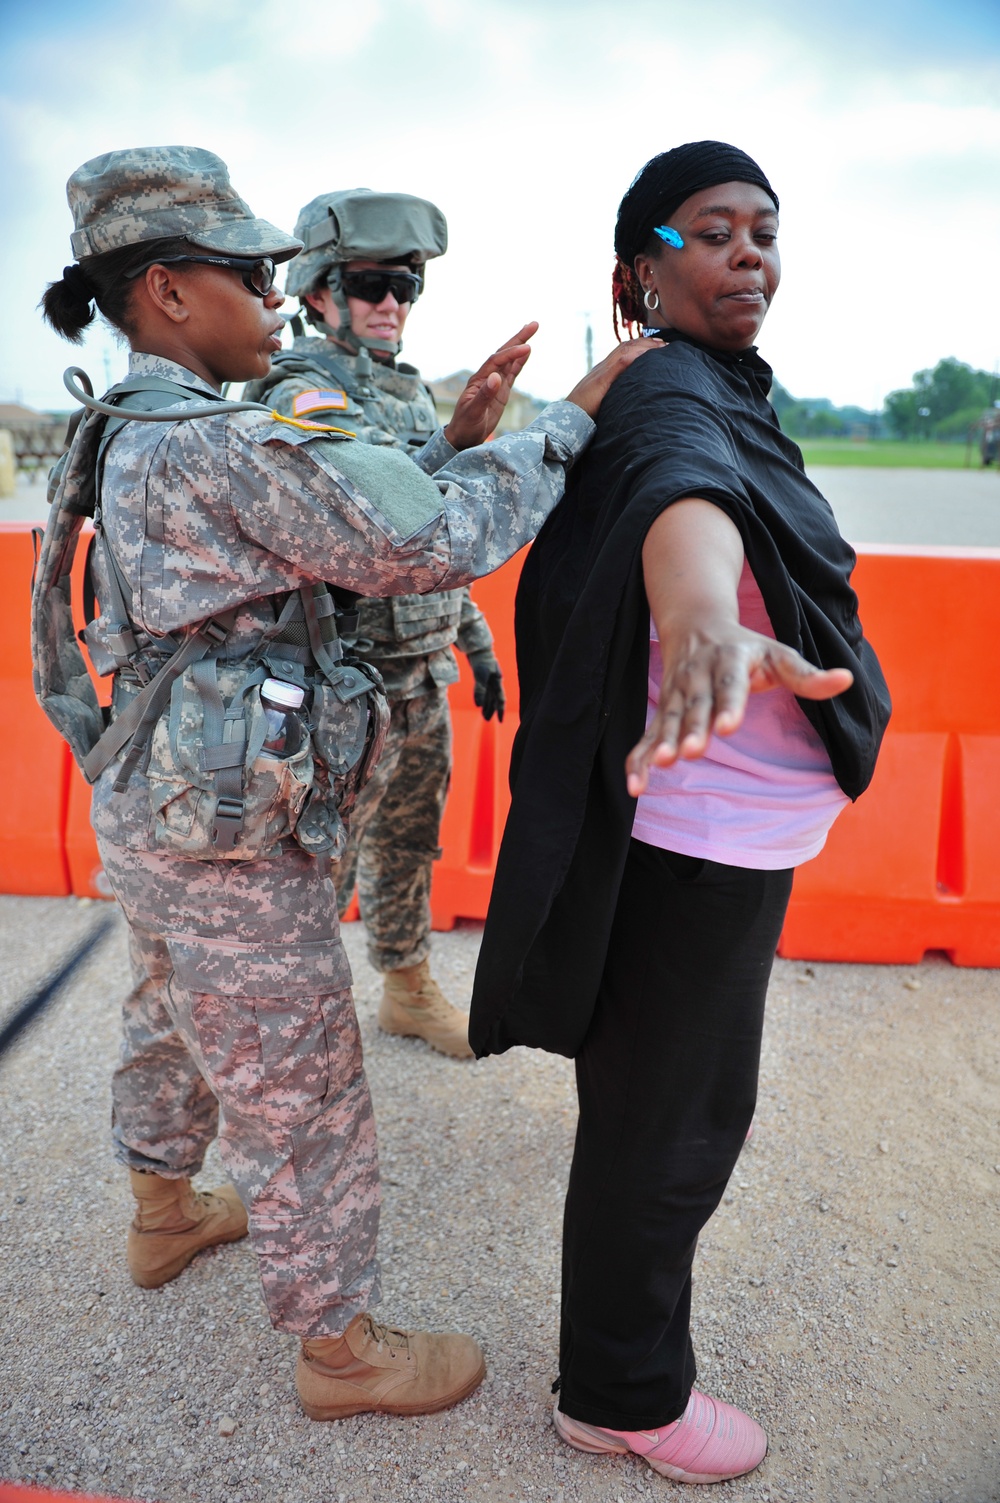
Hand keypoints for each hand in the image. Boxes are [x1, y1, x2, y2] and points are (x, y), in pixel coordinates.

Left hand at [443, 322, 537, 449]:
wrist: (463, 437)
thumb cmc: (465, 425)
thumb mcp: (474, 412)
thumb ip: (484, 395)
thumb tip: (496, 377)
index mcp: (479, 379)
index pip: (497, 361)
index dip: (512, 353)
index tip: (527, 348)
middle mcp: (487, 377)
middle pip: (503, 353)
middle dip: (518, 338)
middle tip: (534, 324)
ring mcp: (495, 383)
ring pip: (509, 360)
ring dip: (520, 345)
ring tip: (532, 330)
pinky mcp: (501, 391)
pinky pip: (512, 373)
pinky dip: (520, 362)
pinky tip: (527, 352)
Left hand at [467, 649, 505, 721]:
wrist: (477, 648)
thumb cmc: (481, 660)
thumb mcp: (481, 675)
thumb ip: (480, 689)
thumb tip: (479, 705)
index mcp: (497, 682)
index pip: (500, 699)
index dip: (500, 710)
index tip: (500, 721)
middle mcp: (494, 682)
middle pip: (494, 699)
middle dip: (491, 710)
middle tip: (487, 720)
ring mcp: (488, 679)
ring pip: (488, 696)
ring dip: (486, 705)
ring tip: (484, 716)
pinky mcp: (481, 677)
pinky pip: (482, 690)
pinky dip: (481, 698)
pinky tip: (479, 704)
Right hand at [564, 336, 660, 419]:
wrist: (569, 416)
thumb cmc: (585, 412)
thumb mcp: (603, 399)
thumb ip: (614, 393)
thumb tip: (629, 396)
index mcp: (603, 371)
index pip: (623, 351)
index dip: (640, 346)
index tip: (656, 346)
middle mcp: (603, 367)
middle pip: (626, 346)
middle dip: (646, 343)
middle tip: (664, 343)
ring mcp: (602, 371)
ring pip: (625, 350)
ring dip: (644, 346)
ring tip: (660, 346)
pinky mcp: (602, 379)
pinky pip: (620, 362)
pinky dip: (634, 355)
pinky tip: (646, 354)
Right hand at [625, 621, 853, 796]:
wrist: (696, 624)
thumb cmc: (746, 647)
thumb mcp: (779, 653)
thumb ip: (808, 675)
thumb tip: (847, 680)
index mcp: (729, 659)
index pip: (730, 684)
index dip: (729, 705)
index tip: (729, 727)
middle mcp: (698, 676)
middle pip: (694, 706)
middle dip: (690, 729)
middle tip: (691, 752)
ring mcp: (676, 694)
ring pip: (667, 720)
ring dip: (662, 744)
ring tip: (660, 765)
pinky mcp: (663, 711)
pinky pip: (647, 737)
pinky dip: (638, 760)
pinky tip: (636, 786)